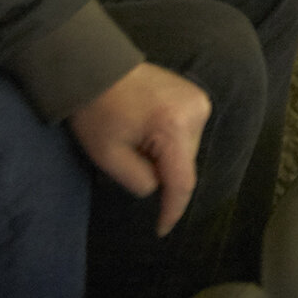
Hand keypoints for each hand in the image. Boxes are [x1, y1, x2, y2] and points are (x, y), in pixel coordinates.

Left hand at [68, 63, 207, 235]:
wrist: (97, 68)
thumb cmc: (97, 112)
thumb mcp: (108, 156)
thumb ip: (139, 180)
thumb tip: (158, 185)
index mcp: (173, 127)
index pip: (182, 181)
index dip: (173, 209)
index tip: (162, 230)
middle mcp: (196, 113)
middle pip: (185, 164)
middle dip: (163, 172)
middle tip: (130, 158)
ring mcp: (200, 101)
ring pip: (187, 150)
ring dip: (167, 155)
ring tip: (137, 139)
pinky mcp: (197, 96)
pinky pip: (188, 133)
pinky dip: (170, 141)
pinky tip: (149, 129)